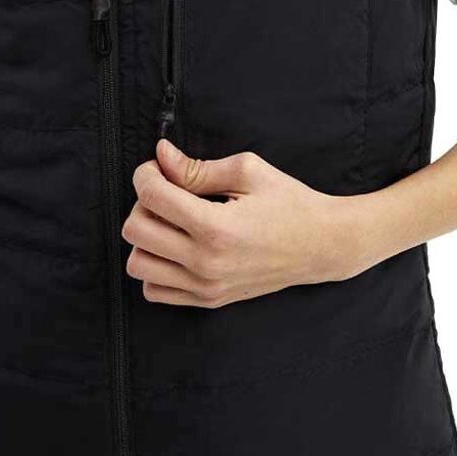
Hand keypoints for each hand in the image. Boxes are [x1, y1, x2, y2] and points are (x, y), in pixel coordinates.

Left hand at [123, 139, 371, 308]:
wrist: (321, 244)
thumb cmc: (289, 203)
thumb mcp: (248, 171)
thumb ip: (197, 168)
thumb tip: (161, 156)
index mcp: (215, 227)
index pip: (151, 196)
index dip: (146, 174)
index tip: (159, 168)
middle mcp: (206, 263)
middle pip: (135, 230)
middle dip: (144, 203)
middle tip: (167, 193)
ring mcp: (206, 286)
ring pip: (138, 264)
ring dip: (146, 238)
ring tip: (171, 223)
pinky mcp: (209, 299)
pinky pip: (154, 290)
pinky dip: (156, 268)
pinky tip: (176, 248)